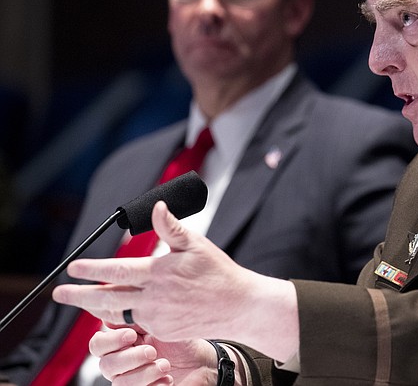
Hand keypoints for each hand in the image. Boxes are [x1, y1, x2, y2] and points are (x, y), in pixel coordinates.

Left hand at [52, 201, 299, 360]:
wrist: (238, 306)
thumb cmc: (218, 272)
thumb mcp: (196, 244)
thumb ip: (171, 228)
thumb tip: (157, 208)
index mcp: (160, 273)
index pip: (117, 271)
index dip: (92, 269)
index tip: (73, 267)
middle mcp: (154, 297)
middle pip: (107, 297)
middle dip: (78, 295)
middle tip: (58, 293)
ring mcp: (157, 317)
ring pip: (118, 311)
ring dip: (96, 306)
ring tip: (82, 301)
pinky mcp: (162, 330)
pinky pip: (137, 321)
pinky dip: (124, 314)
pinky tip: (117, 308)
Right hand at [91, 324, 215, 385]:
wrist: (204, 363)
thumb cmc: (183, 342)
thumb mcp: (163, 322)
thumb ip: (138, 317)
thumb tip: (116, 307)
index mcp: (124, 342)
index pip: (98, 344)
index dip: (110, 340)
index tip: (132, 334)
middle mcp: (123, 363)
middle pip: (105, 365)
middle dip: (129, 358)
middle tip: (152, 351)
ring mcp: (132, 380)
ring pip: (119, 383)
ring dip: (143, 374)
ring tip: (165, 365)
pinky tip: (167, 379)